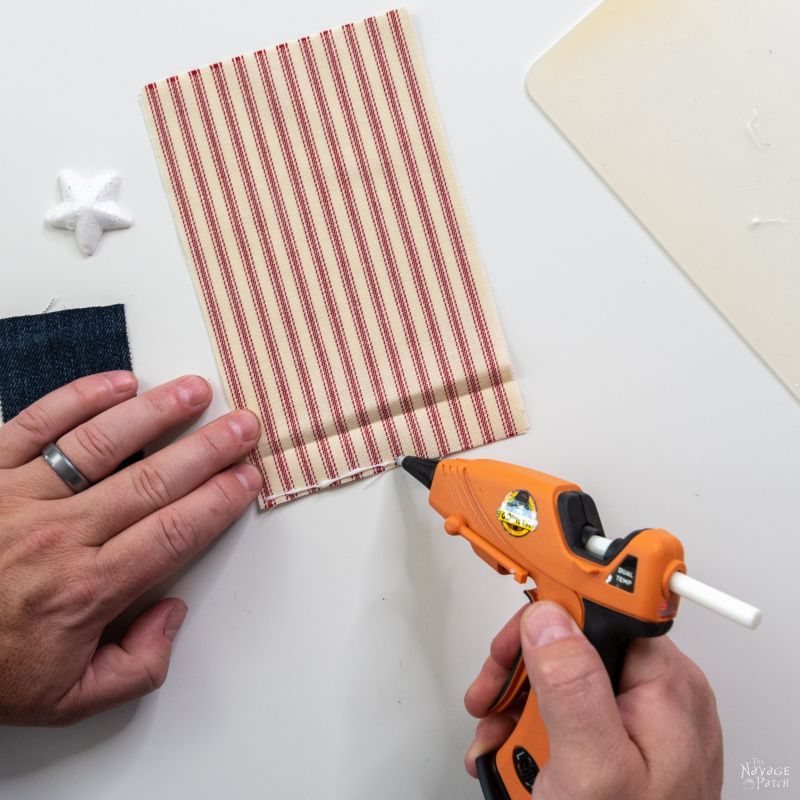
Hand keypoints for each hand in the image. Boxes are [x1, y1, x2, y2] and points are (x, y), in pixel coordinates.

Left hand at [0, 372, 262, 724]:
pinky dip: (79, 398)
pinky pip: (37, 424)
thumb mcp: (68, 700)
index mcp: (87, 590)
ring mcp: (20, 498)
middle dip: (208, 450)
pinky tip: (119, 384)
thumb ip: (137, 667)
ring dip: (157, 413)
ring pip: (102, 444)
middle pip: (153, 482)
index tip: (247, 479)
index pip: (174, 533)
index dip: (219, 501)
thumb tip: (172, 614)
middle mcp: (60, 536)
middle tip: (242, 427)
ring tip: (196, 391)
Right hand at [464, 601, 722, 798]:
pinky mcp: (619, 744)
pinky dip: (531, 729)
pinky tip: (513, 753)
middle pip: (571, 645)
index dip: (547, 614)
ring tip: (496, 738)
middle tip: (490, 696)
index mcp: (664, 686)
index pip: (598, 612)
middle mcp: (657, 697)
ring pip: (561, 680)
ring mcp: (639, 723)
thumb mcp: (591, 767)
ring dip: (516, 706)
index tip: (510, 631)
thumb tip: (548, 619)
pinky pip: (568, 713)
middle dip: (519, 672)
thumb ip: (570, 686)